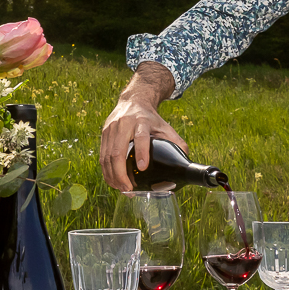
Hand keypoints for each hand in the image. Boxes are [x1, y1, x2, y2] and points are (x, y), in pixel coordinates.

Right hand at [98, 62, 182, 190]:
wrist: (133, 101)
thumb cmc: (150, 118)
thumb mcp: (164, 126)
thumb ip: (176, 142)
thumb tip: (186, 160)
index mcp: (142, 121)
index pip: (140, 137)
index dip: (141, 152)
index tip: (143, 168)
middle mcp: (123, 124)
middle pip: (118, 152)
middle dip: (121, 174)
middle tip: (129, 188)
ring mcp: (111, 129)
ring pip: (107, 157)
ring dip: (113, 176)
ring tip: (122, 189)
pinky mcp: (104, 134)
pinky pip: (102, 156)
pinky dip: (106, 172)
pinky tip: (113, 181)